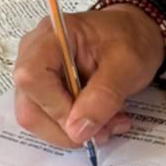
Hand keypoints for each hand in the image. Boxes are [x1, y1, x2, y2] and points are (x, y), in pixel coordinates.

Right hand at [13, 4, 164, 149]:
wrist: (136, 33)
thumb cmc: (131, 38)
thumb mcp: (129, 64)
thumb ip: (104, 95)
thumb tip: (76, 131)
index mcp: (53, 35)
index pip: (32, 77)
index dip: (55, 107)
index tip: (87, 122)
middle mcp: (34, 53)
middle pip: (30, 106)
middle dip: (67, 128)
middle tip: (105, 130)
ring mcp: (35, 73)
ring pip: (36, 118)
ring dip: (73, 132)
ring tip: (109, 124)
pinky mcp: (43, 89)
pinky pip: (47, 119)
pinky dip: (73, 128)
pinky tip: (101, 121)